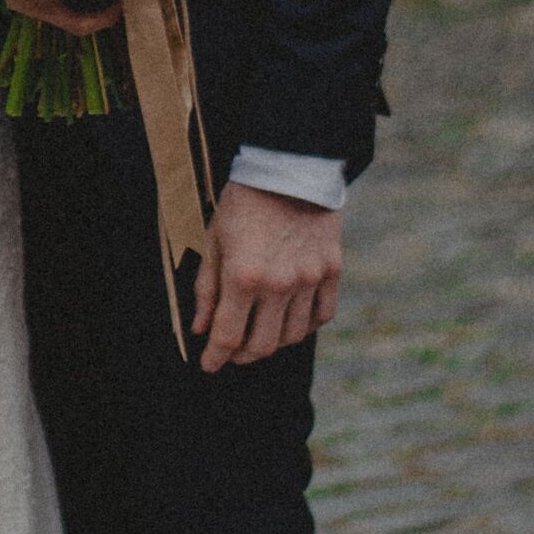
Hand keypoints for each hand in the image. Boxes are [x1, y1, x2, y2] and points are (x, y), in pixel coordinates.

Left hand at [191, 182, 341, 371]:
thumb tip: (201, 329)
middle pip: (263, 345)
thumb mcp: (214, 241)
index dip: (215, 358)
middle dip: (242, 356)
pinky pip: (322, 315)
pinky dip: (305, 326)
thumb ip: (207, 289)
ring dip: (273, 342)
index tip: (208, 366)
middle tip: (232, 352)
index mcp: (244, 277)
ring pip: (293, 336)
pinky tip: (290, 321)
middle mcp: (279, 284)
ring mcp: (309, 279)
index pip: (228, 336)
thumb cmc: (243, 203)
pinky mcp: (332, 270)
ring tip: (260, 334)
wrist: (289, 168)